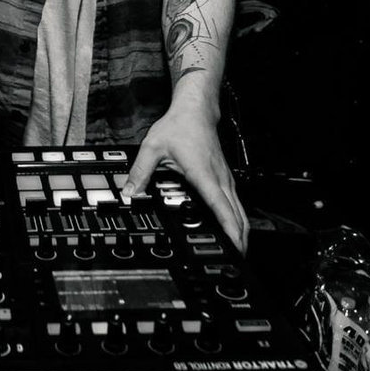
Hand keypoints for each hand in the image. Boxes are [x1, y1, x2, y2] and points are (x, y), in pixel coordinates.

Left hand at [122, 101, 248, 253]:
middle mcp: (219, 179)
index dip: (229, 230)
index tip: (235, 248)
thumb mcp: (152, 147)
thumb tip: (129, 192)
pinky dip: (236, 217)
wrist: (195, 110)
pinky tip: (232, 227)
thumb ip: (140, 171)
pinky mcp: (224, 177)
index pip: (221, 208)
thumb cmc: (179, 126)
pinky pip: (235, 202)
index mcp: (204, 175)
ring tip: (238, 250)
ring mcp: (225, 178)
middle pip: (237, 215)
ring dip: (241, 230)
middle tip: (237, 260)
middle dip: (240, 239)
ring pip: (239, 210)